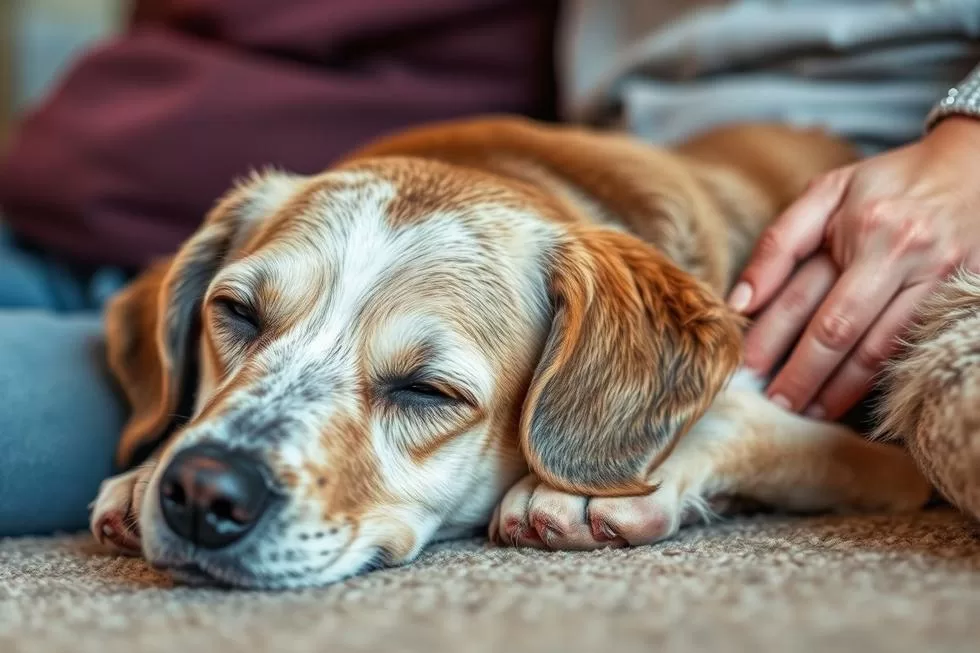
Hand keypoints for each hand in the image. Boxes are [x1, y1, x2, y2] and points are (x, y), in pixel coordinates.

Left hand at [728, 117, 979, 419]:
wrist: (975, 168)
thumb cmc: (889, 182)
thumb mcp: (828, 192)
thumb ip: (780, 242)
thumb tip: (740, 300)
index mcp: (863, 228)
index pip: (803, 295)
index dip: (770, 334)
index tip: (745, 364)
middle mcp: (901, 256)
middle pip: (838, 330)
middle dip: (800, 373)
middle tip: (772, 401)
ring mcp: (935, 283)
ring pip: (877, 351)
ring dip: (837, 388)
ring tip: (806, 410)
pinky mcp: (958, 300)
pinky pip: (908, 349)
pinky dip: (876, 377)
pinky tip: (849, 395)